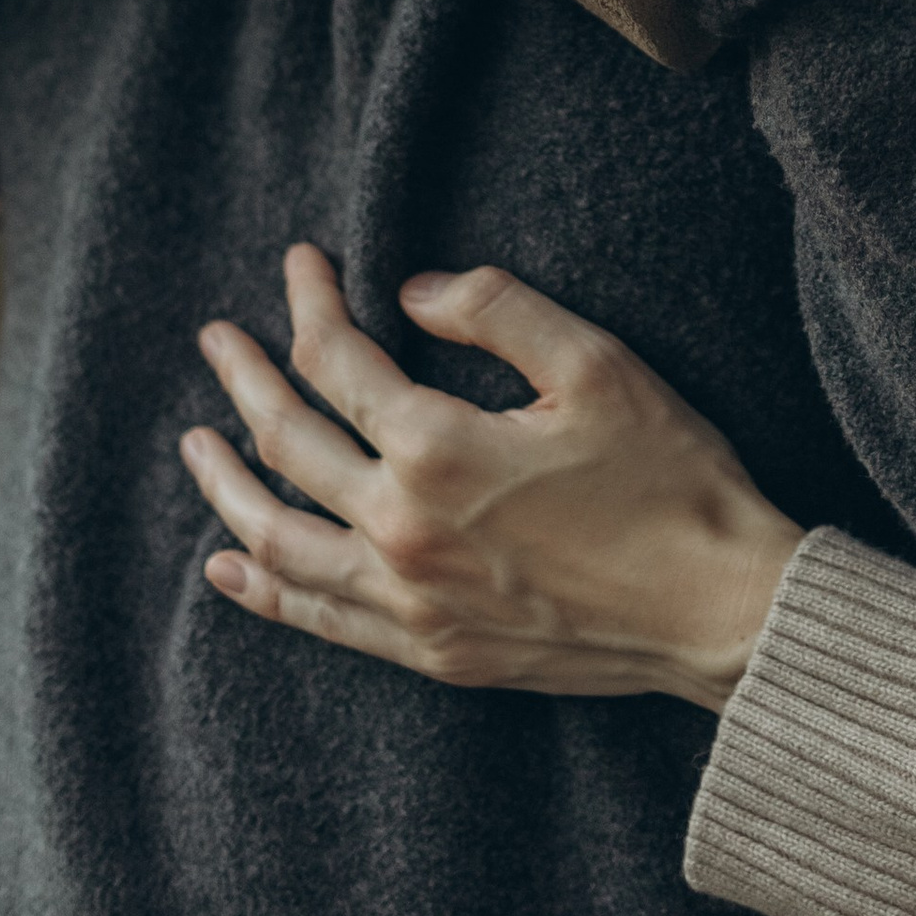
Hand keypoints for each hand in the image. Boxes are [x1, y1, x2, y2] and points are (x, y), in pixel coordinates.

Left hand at [184, 249, 802, 711]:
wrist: (718, 610)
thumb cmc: (669, 479)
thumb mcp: (595, 364)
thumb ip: (496, 310)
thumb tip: (413, 289)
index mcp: (439, 450)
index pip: (338, 361)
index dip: (310, 302)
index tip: (300, 262)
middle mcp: (403, 531)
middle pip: (289, 444)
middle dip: (245, 380)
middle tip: (216, 340)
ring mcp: (410, 604)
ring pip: (278, 541)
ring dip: (227, 487)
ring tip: (197, 445)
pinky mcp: (431, 654)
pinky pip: (318, 619)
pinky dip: (264, 590)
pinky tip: (232, 567)